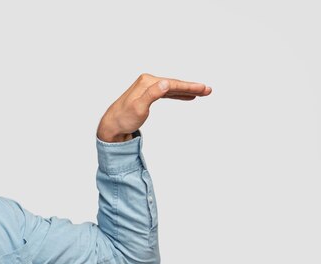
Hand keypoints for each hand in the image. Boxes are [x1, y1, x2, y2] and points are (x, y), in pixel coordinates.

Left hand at [96, 74, 211, 142]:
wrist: (112, 125)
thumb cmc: (123, 119)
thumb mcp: (139, 108)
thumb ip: (152, 95)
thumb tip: (166, 83)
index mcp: (147, 82)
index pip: (173, 84)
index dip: (190, 87)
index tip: (204, 89)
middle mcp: (148, 81)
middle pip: (174, 84)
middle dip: (192, 87)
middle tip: (208, 90)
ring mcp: (147, 87)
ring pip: (172, 88)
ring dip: (187, 90)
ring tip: (202, 93)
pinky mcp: (147, 94)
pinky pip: (166, 92)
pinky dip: (177, 94)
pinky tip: (186, 96)